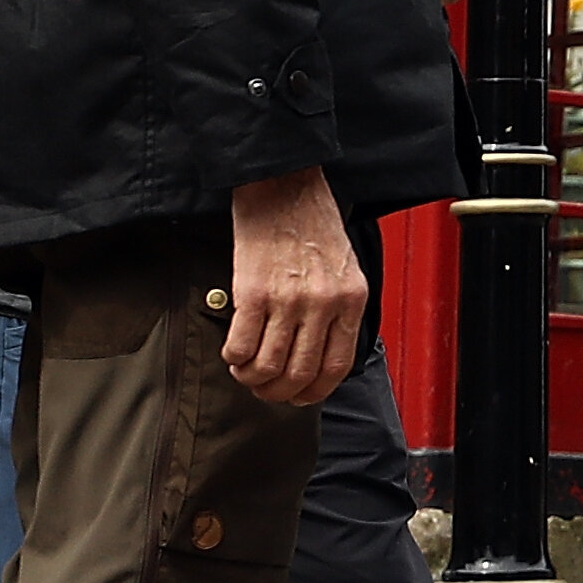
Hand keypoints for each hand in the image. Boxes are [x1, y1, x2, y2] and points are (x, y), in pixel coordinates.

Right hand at [224, 166, 364, 405]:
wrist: (283, 184)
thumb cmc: (311, 223)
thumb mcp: (344, 268)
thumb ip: (337, 309)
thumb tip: (319, 352)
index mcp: (351, 300)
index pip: (337, 366)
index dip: (314, 392)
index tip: (299, 398)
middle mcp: (323, 304)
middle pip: (300, 373)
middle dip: (278, 393)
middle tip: (264, 390)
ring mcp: (289, 299)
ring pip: (268, 366)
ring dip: (251, 380)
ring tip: (244, 373)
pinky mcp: (252, 291)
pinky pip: (240, 345)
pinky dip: (233, 358)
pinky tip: (231, 352)